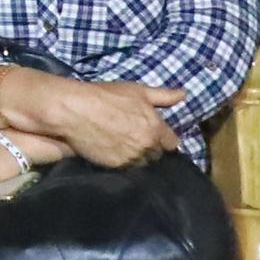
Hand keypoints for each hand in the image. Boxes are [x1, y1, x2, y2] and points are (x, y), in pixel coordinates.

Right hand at [0, 72, 179, 168]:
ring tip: (124, 146)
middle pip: (157, 154)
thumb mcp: (136, 91)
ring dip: (137, 156)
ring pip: (142, 163)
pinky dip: (122, 161)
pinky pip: (127, 168)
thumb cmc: (105, 96)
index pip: (172, 143)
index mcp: (156, 128)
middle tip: (136, 138)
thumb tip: (185, 95)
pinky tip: (112, 151)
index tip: (155, 134)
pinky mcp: (116, 166)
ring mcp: (132, 158)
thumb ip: (163, 96)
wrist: (74, 110)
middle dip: (150, 148)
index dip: (164, 138)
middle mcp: (147, 146)